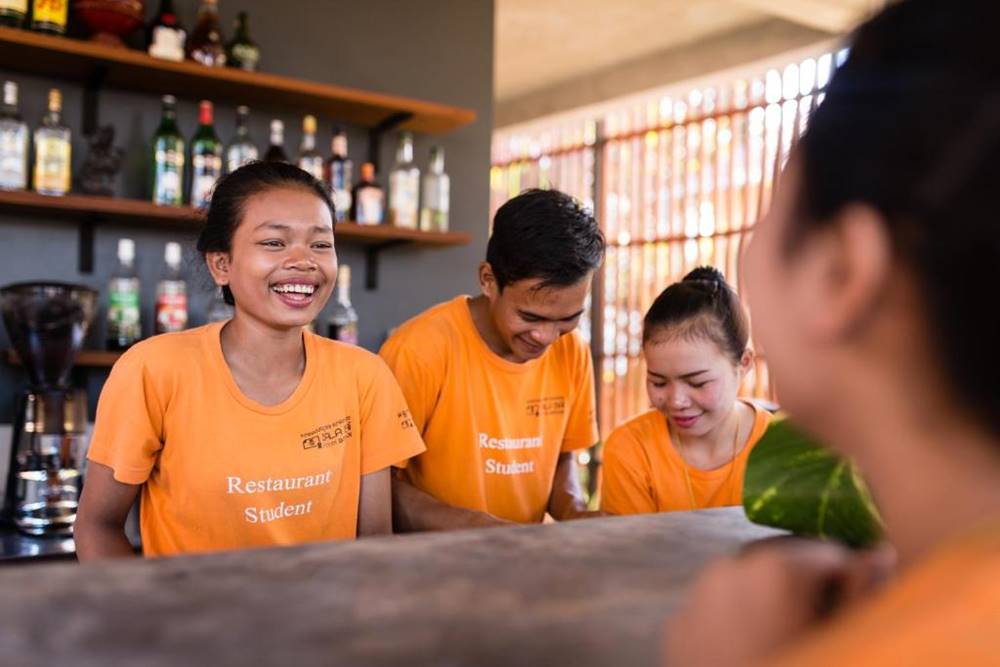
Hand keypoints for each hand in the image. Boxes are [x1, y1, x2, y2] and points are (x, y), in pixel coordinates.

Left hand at [665, 538, 894, 665]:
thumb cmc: (805, 663)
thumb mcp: (846, 639)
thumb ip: (865, 591)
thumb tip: (878, 552)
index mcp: (776, 568)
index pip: (828, 554)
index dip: (849, 579)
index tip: (857, 607)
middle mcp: (728, 569)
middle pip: (781, 564)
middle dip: (804, 586)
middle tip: (820, 625)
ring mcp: (696, 599)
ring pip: (743, 585)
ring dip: (767, 601)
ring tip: (787, 641)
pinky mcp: (677, 630)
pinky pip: (714, 612)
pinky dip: (734, 622)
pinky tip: (753, 655)